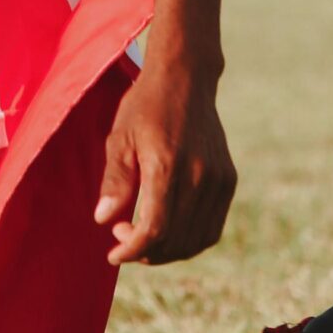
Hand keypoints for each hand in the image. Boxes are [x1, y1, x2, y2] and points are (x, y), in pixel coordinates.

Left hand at [94, 61, 236, 266]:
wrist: (185, 79)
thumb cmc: (145, 106)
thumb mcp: (119, 139)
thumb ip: (115, 182)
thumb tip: (103, 220)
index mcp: (167, 166)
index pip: (154, 229)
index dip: (132, 250)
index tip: (113, 253)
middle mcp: (199, 176)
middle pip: (175, 240)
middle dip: (145, 252)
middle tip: (122, 236)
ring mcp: (218, 180)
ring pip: (196, 240)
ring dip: (168, 251)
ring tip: (143, 237)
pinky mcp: (228, 180)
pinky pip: (212, 227)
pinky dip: (190, 240)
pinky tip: (169, 230)